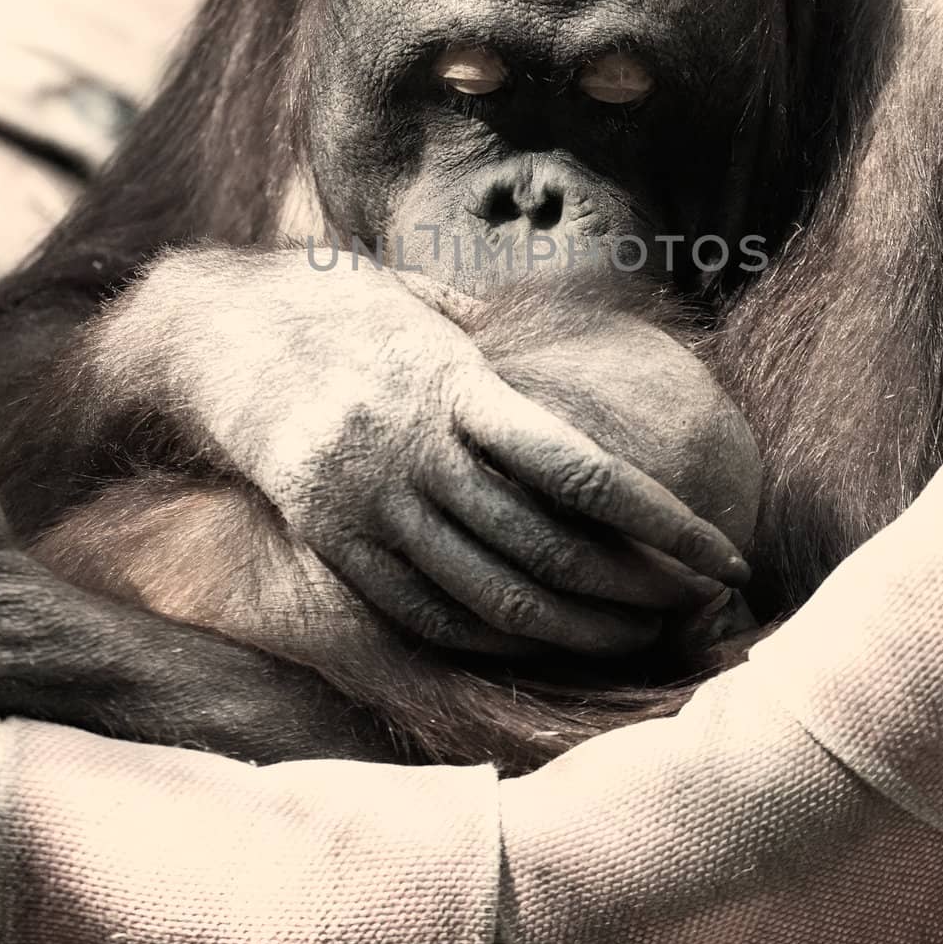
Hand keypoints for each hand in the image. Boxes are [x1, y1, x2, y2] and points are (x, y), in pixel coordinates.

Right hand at [150, 254, 748, 656]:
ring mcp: (366, 503)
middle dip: (637, 586)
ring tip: (639, 632)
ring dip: (576, 626)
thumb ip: (505, 347)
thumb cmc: (345, 306)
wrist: (219, 330)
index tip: (723, 551)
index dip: (664, 520)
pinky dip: (492, 636)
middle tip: (697, 603)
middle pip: (547, 546)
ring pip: (489, 593)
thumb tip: (587, 369)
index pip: (583, 470)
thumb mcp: (430, 304)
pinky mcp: (329, 540)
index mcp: (454, 385)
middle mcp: (412, 451)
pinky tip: (542, 639)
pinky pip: (422, 610)